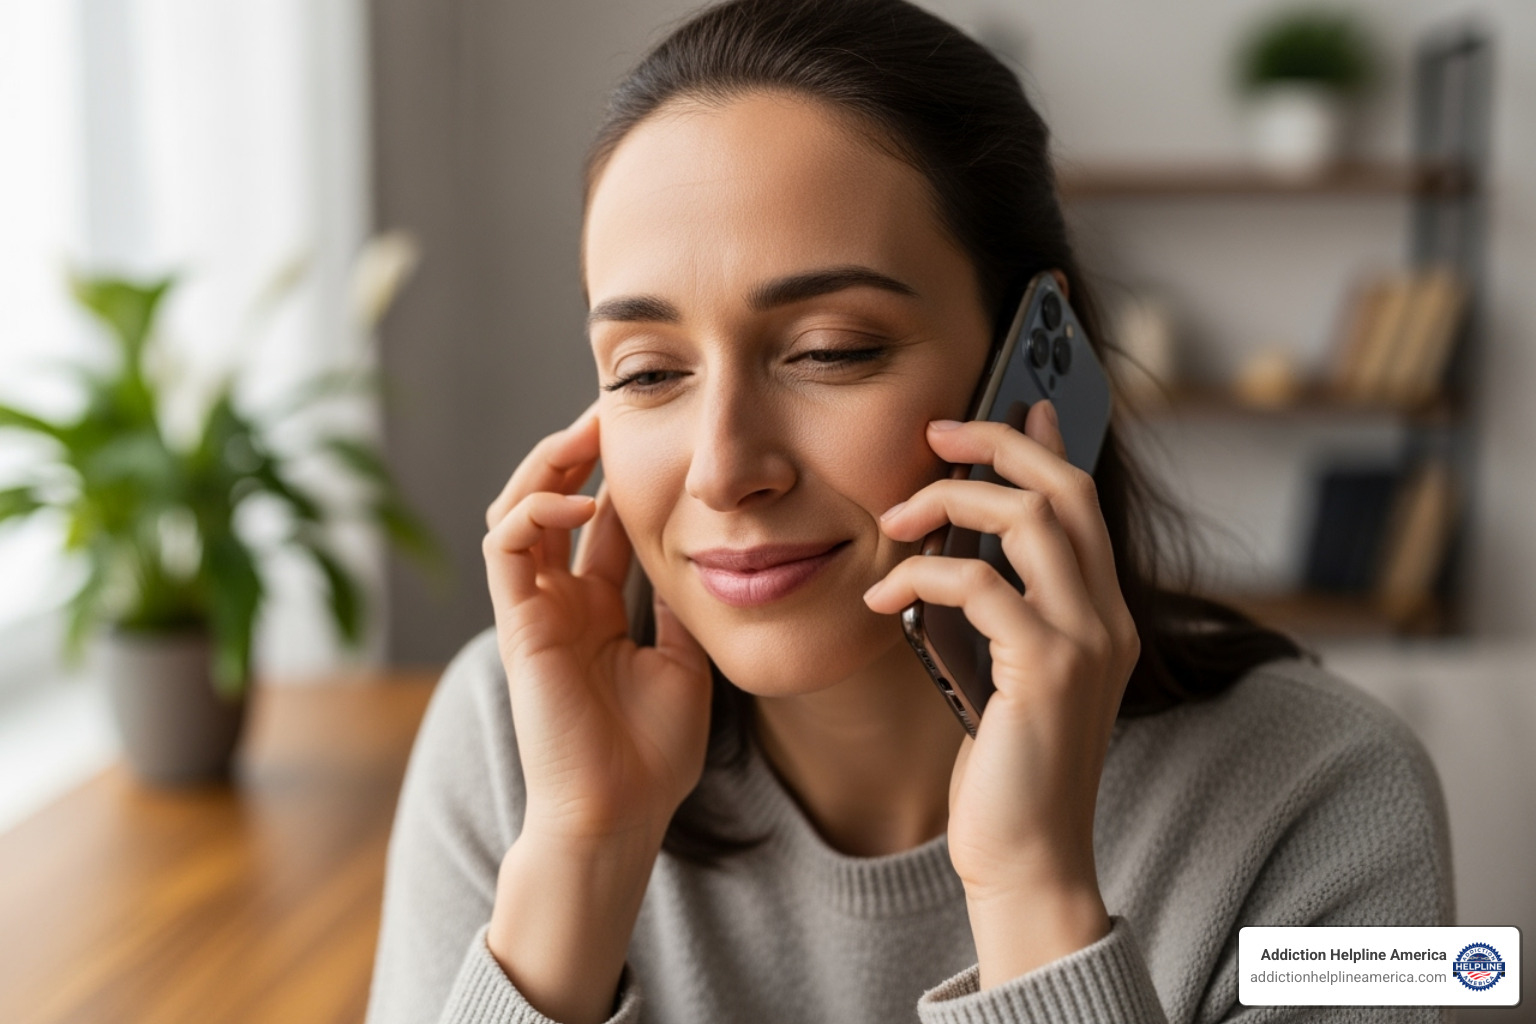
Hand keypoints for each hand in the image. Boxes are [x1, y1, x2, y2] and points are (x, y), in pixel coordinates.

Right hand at [482, 399, 713, 847]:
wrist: (619, 812)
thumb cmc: (651, 753)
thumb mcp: (685, 660)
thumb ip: (682, 606)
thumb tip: (708, 554)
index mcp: (595, 608)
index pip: (601, 521)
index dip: (620, 474)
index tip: (656, 432)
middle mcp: (558, 601)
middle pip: (551, 503)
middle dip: (577, 452)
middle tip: (613, 409)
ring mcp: (532, 610)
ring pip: (517, 510)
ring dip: (549, 466)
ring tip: (589, 433)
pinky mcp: (516, 623)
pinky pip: (507, 546)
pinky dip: (536, 513)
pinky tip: (582, 504)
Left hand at [861, 401, 1139, 984]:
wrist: (1026, 858)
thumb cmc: (1006, 772)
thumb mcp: (1006, 677)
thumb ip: (1001, 615)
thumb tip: (966, 558)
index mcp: (1103, 617)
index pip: (1084, 503)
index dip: (1048, 444)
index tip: (1018, 402)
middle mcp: (1108, 619)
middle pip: (1066, 489)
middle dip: (1000, 444)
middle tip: (938, 431)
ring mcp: (1086, 641)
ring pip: (1031, 518)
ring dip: (950, 501)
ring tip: (891, 520)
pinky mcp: (1046, 669)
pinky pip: (978, 584)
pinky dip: (920, 574)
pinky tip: (880, 597)